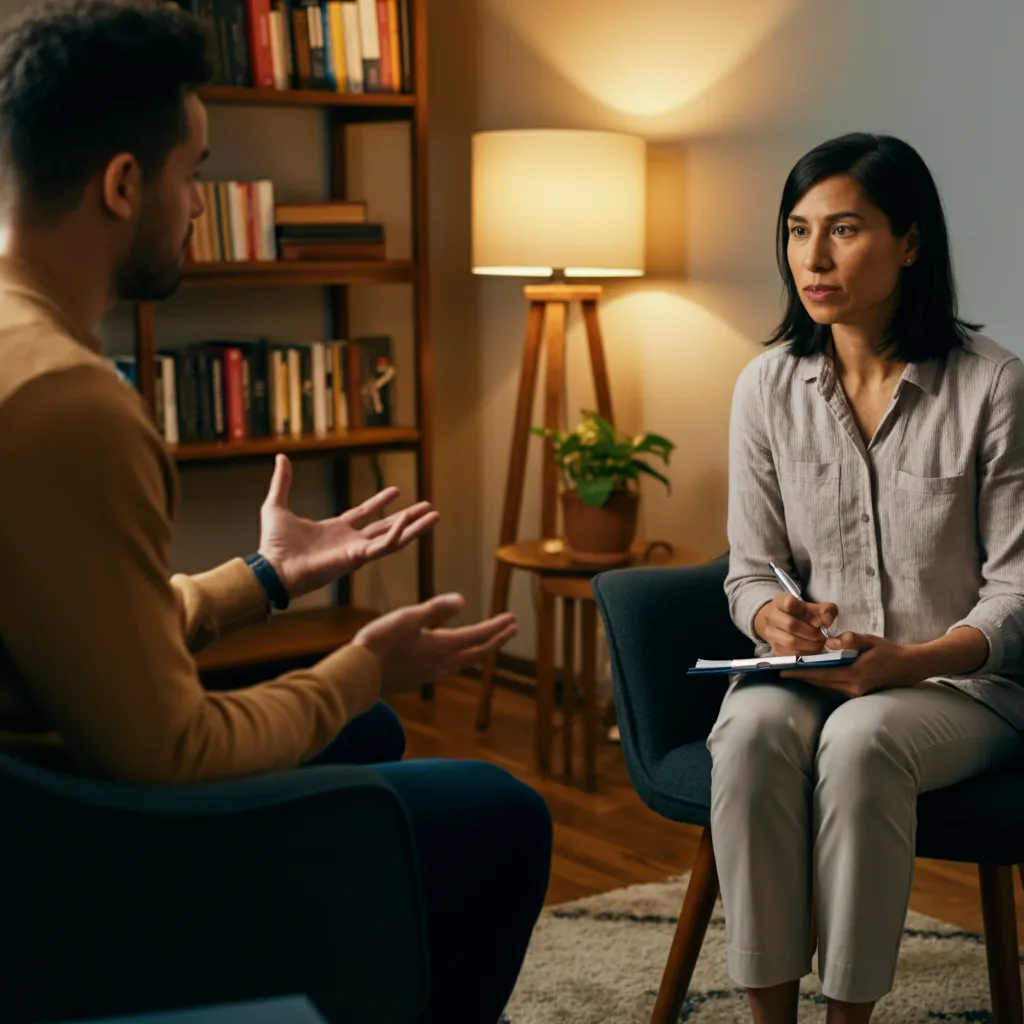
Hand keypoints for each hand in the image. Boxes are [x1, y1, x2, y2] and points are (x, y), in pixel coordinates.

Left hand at [257, 454, 439, 598]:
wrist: (272, 568)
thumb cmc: (273, 545)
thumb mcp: (277, 505)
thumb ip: (283, 482)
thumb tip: (281, 457)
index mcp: (336, 531)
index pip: (365, 514)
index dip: (380, 502)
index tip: (397, 490)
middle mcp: (350, 542)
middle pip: (387, 527)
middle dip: (409, 518)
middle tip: (429, 507)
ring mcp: (356, 552)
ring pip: (394, 538)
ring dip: (415, 528)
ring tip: (434, 515)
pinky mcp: (356, 559)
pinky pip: (384, 546)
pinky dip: (399, 535)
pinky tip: (410, 522)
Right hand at [352, 593, 517, 694]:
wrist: (358, 677)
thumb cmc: (380, 643)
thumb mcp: (408, 618)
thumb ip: (436, 609)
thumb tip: (462, 600)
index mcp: (442, 646)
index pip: (477, 636)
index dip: (496, 627)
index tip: (512, 619)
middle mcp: (442, 663)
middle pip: (477, 652)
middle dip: (496, 640)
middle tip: (512, 629)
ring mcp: (430, 674)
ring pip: (464, 662)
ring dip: (480, 650)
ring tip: (488, 643)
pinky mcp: (418, 679)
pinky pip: (450, 668)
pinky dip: (461, 659)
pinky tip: (453, 658)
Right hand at [753, 592, 837, 655]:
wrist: (776, 621)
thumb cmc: (796, 612)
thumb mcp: (809, 605)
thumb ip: (823, 610)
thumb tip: (828, 621)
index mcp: (779, 601)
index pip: (790, 604)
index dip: (808, 612)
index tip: (821, 620)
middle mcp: (771, 616)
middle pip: (791, 625)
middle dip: (811, 633)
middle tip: (823, 636)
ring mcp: (770, 633)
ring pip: (790, 642)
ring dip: (809, 645)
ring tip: (819, 644)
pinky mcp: (774, 648)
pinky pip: (790, 654)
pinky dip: (805, 653)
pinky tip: (812, 650)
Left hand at [780, 631, 924, 696]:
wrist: (909, 667)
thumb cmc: (889, 651)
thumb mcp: (870, 640)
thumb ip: (850, 639)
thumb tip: (832, 642)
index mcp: (855, 674)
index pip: (821, 674)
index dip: (801, 672)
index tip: (784, 670)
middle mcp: (853, 687)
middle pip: (820, 682)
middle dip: (801, 676)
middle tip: (781, 670)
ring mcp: (855, 693)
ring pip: (825, 686)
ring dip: (810, 678)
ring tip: (792, 670)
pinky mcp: (857, 693)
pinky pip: (833, 687)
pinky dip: (821, 680)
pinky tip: (812, 673)